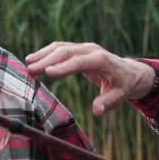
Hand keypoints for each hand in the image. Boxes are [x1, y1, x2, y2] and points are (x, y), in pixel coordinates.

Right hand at [26, 41, 154, 115]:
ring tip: (27, 63)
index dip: (64, 67)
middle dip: (48, 60)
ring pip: (61, 48)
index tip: (48, 72)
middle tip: (30, 70)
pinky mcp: (79, 50)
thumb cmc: (125, 85)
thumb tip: (96, 112)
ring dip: (44, 54)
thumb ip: (108, 102)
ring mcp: (85, 48)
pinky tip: (34, 58)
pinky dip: (47, 52)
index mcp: (102, 60)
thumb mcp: (120, 95)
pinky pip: (61, 48)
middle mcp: (92, 50)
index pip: (80, 62)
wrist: (131, 72)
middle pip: (67, 52)